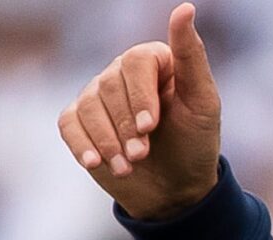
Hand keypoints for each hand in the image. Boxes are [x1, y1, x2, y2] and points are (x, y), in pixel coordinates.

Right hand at [59, 3, 222, 222]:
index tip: (151, 126)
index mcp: (152, 61)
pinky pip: (69, 125)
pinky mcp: (80, 122)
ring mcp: (96, 96)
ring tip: (130, 166)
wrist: (177, 188)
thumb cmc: (195, 143)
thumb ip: (192, 56)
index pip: (135, 62)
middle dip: (127, 126)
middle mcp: (120, 73)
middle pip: (109, 87)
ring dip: (108, 141)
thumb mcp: (203, 103)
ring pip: (89, 108)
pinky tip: (96, 163)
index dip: (140, 96)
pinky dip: (82, 145)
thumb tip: (185, 7)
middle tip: (144, 153)